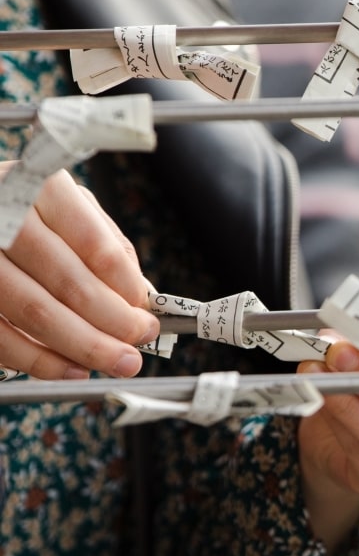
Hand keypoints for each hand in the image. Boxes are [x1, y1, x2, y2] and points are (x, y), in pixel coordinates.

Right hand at [0, 166, 158, 379]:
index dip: (127, 288)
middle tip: (141, 347)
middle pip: (69, 283)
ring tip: (117, 362)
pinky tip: (69, 367)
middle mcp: (4, 217)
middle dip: (114, 324)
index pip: (96, 246)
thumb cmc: (21, 206)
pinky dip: (36, 359)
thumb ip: (105, 244)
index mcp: (41, 188)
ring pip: (35, 312)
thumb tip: (140, 296)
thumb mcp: (67, 204)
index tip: (148, 314)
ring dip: (83, 347)